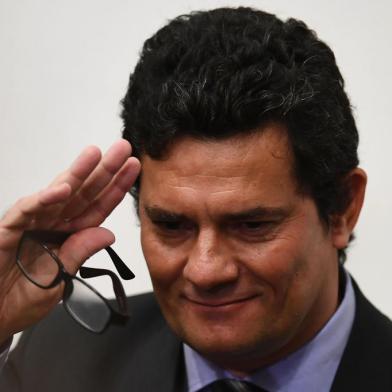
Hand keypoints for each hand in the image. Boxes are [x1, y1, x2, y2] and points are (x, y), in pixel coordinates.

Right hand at [0, 140, 139, 342]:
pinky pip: (27, 210)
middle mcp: (53, 223)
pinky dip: (43, 199)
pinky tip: (62, 189)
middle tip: (122, 148)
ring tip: (95, 154)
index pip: (98, 206)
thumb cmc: (20, 300)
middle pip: (84, 192)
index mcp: (69, 235)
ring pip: (59, 193)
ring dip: (77, 173)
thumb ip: (79, 253)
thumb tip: (108, 233)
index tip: (133, 168)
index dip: (116, 187)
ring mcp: (32, 223)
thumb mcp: (60, 279)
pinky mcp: (9, 228)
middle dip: (104, 170)